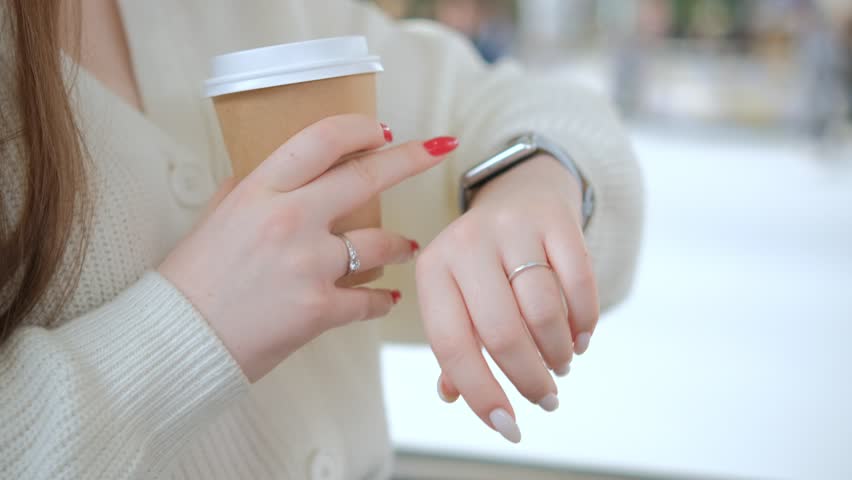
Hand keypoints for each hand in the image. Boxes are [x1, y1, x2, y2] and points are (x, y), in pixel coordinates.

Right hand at [159, 114, 456, 381]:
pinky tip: (386, 297)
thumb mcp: (217, 216)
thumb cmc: (192, 279)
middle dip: (412, 158)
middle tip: (438, 150)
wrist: (175, 340)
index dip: (360, 128)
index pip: (321, 140)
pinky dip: (381, 299)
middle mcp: (288, 220)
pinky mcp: (318, 310)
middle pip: (366, 177)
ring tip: (409, 245)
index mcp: (259, 191)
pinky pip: (369, 300)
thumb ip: (254, 189)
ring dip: (402, 243)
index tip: (383, 130)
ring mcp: (306, 266)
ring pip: (380, 242)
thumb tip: (291, 173)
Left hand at [416, 154, 598, 442]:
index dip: (480, 392)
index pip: (452, 344)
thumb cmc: (482, 261)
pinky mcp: (557, 221)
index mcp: (433, 268)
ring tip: (561, 364)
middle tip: (545, 399)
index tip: (508, 426)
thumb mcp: (456, 293)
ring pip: (543, 311)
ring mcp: (513, 228)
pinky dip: (584, 321)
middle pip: (501, 332)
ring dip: (557, 352)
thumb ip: (454, 344)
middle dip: (528, 378)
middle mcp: (467, 244)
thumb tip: (452, 395)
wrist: (519, 190)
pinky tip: (580, 338)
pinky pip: (580, 283)